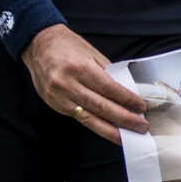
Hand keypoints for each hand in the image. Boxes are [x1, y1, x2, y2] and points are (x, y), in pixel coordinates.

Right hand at [23, 26, 148, 141]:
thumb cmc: (69, 47)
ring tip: (128, 136)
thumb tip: (128, 93)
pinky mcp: (55, 104)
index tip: (141, 107)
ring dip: (111, 130)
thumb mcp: (92, 54)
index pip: (109, 89)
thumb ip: (108, 75)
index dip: (127, 100)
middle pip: (101, 107)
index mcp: (80, 67)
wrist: (39, 45)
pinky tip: (109, 130)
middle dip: (124, 119)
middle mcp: (68, 83)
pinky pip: (79, 118)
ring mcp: (59, 96)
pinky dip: (96, 125)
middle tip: (141, 126)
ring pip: (89, 118)